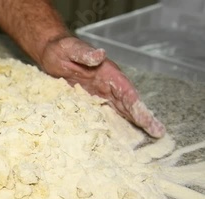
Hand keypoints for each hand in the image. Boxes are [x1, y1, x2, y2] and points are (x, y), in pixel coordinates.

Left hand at [39, 36, 165, 137]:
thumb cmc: (62, 49)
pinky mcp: (91, 99)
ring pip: (120, 109)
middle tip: (158, 133)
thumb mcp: (71, 49)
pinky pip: (105, 112)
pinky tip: (120, 136)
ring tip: (148, 137)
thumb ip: (85, 53)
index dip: (137, 106)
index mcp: (108, 73)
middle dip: (143, 117)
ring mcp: (101, 93)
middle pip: (128, 103)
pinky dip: (115, 122)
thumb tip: (100, 54)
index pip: (126, 91)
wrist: (52, 53)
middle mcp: (108, 84)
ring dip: (133, 122)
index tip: (147, 119)